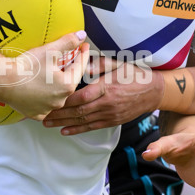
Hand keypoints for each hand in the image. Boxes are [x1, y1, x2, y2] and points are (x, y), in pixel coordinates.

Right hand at [0, 32, 90, 119]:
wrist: (3, 81)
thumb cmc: (26, 67)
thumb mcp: (49, 51)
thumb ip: (67, 42)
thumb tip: (81, 35)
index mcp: (67, 85)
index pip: (80, 67)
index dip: (83, 54)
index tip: (84, 47)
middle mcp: (60, 100)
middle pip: (69, 82)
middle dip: (69, 71)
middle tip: (68, 59)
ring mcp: (48, 109)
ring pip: (57, 95)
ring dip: (57, 86)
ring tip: (52, 75)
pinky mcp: (36, 114)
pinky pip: (45, 105)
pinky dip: (45, 98)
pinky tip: (42, 91)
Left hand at [43, 55, 159, 133]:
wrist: (153, 91)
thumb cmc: (134, 75)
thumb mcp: (118, 63)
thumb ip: (99, 64)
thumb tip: (83, 64)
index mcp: (106, 87)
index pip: (81, 96)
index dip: (64, 100)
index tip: (50, 99)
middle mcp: (107, 103)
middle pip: (78, 111)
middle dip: (59, 114)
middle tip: (42, 115)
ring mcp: (110, 114)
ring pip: (83, 121)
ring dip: (64, 123)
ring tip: (48, 124)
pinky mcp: (113, 121)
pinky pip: (92, 127)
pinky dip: (77, 130)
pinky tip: (65, 131)